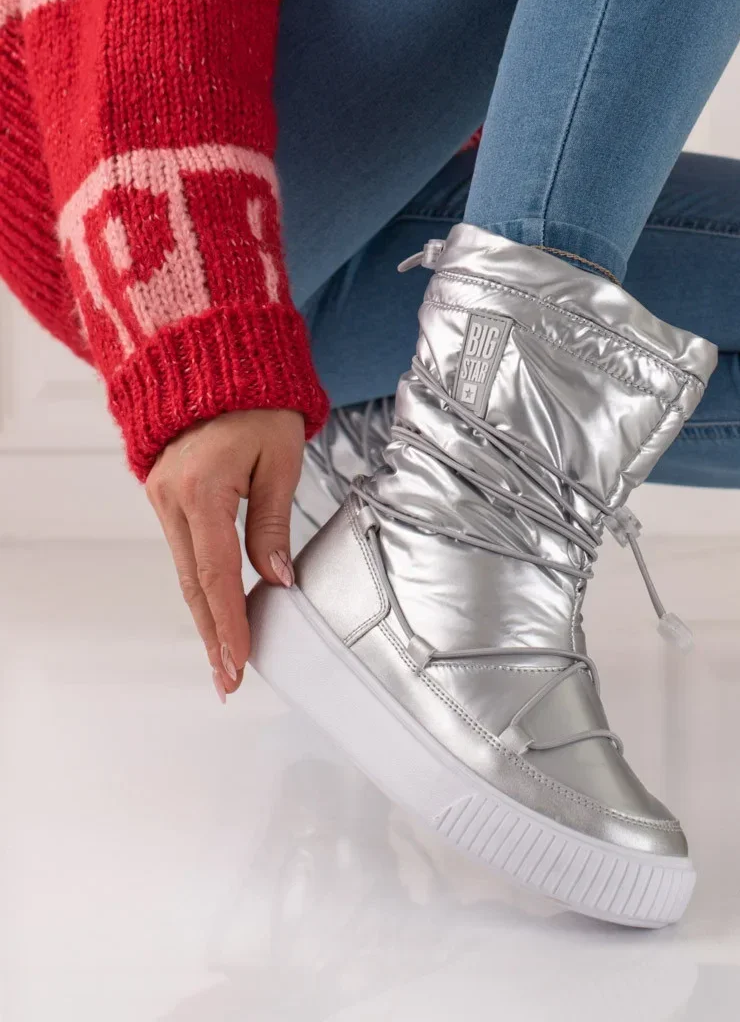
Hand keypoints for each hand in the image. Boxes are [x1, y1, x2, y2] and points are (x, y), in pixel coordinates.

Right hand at [146, 409, 304, 700]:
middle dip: (213, 636)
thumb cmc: (256, 401)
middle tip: (228, 682)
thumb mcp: (279, 459)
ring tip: (225, 660)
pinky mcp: (165, 495)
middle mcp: (171, 497)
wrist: (213, 356)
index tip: (240, 663)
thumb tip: (278, 580)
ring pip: (186, 571)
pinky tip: (216, 611)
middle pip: (194, 583)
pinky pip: (184, 551)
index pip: (218, 573)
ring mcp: (162, 496)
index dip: (230, 623)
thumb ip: (273, 524)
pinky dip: (200, 586)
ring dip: (205, 616)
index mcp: (202, 488)